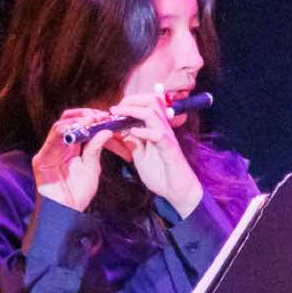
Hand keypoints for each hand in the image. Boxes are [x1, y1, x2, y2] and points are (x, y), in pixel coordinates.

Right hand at [34, 110, 116, 212]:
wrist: (67, 212)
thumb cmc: (78, 193)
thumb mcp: (92, 167)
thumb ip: (96, 149)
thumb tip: (106, 131)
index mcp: (69, 148)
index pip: (76, 124)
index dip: (89, 117)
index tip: (105, 116)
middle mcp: (57, 147)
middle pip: (66, 121)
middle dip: (83, 115)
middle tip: (99, 116)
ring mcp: (48, 152)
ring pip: (58, 127)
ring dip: (76, 121)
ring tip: (91, 121)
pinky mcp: (41, 160)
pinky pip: (52, 140)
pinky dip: (65, 131)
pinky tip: (79, 129)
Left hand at [109, 83, 203, 216]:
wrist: (177, 192)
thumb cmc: (162, 174)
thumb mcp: (140, 157)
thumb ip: (132, 143)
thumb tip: (121, 131)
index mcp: (156, 129)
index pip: (147, 105)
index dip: (130, 102)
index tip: (114, 109)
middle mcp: (163, 130)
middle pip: (152, 101)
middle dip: (132, 100)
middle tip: (116, 108)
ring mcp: (167, 138)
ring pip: (154, 114)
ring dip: (134, 111)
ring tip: (119, 114)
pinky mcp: (170, 150)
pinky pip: (159, 136)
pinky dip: (145, 132)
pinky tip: (133, 132)